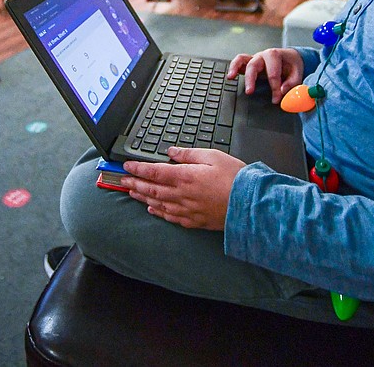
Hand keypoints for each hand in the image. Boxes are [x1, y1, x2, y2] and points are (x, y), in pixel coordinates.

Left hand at [121, 147, 243, 229]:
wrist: (251, 204)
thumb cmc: (235, 179)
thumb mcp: (213, 156)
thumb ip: (188, 154)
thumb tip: (171, 153)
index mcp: (185, 176)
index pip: (154, 172)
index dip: (138, 169)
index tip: (127, 167)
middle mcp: (182, 195)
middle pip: (152, 189)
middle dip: (135, 183)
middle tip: (122, 180)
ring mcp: (187, 209)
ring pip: (158, 203)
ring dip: (142, 197)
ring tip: (131, 192)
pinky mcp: (195, 220)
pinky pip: (170, 217)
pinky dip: (158, 212)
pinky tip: (152, 209)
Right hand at [227, 48, 304, 103]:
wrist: (291, 58)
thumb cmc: (292, 65)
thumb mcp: (297, 73)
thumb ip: (291, 83)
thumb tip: (282, 91)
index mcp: (275, 55)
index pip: (272, 73)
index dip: (274, 87)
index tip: (277, 98)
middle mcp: (263, 55)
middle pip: (254, 65)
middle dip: (251, 79)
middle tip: (250, 92)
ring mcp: (255, 58)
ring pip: (242, 60)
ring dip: (235, 68)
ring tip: (231, 77)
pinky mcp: (250, 63)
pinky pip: (239, 62)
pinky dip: (233, 68)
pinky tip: (230, 76)